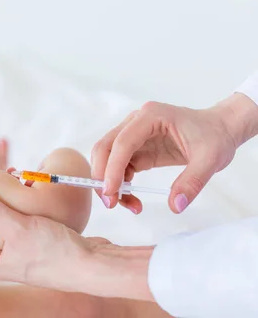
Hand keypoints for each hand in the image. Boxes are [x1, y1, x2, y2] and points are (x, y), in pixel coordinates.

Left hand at [0, 181, 109, 293]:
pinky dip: (32, 206)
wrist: (97, 266)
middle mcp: (12, 260)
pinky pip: (32, 221)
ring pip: (15, 219)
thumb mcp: (15, 226)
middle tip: (1, 175)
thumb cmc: (55, 251)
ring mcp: (31, 253)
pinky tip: (36, 191)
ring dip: (16, 199)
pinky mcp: (48, 244)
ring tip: (18, 178)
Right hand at [92, 100, 239, 213]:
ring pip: (108, 157)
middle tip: (110, 202)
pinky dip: (120, 183)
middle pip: (105, 147)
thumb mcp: (210, 160)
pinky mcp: (137, 147)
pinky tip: (132, 197)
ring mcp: (134, 134)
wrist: (220, 129)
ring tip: (127, 204)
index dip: (113, 168)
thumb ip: (191, 182)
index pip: (122, 142)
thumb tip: (175, 206)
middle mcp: (136, 121)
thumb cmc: (215, 136)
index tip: (111, 193)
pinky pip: (119, 166)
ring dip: (109, 182)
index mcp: (151, 116)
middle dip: (102, 175)